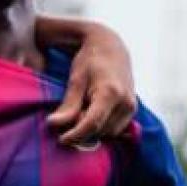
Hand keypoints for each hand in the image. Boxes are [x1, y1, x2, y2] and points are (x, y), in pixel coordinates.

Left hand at [46, 22, 135, 145]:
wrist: (111, 47)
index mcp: (110, 93)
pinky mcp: (132, 110)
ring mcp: (131, 107)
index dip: (75, 135)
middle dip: (82, 131)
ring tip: (80, 113)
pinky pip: (116, 128)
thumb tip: (54, 124)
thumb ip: (68, 105)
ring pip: (109, 133)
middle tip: (67, 120)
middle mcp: (125, 102)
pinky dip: (102, 127)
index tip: (61, 139)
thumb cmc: (90, 60)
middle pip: (100, 131)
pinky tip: (91, 114)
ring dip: (93, 130)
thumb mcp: (76, 80)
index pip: (92, 124)